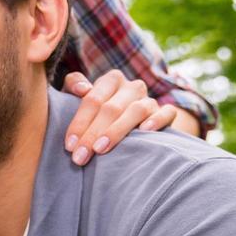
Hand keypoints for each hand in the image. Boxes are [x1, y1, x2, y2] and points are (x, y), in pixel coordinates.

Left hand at [61, 70, 179, 165]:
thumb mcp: (80, 96)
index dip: (79, 122)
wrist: (125, 120)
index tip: (70, 146)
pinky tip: (145, 131)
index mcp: (111, 80)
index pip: (92, 99)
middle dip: (92, 134)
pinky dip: (157, 120)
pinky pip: (166, 112)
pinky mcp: (166, 112)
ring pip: (136, 110)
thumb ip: (74, 85)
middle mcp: (131, 87)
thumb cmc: (96, 112)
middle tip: (80, 156)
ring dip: (117, 131)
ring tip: (100, 149)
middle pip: (111, 108)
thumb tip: (82, 89)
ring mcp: (150, 99)